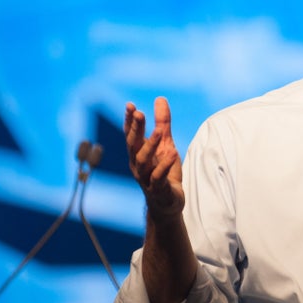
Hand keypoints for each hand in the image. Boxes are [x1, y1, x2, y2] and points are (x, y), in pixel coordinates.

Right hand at [124, 96, 183, 219]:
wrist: (168, 203)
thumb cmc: (164, 172)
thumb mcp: (166, 144)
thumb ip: (163, 123)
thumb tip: (160, 99)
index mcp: (137, 153)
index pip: (130, 135)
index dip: (129, 121)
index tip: (130, 105)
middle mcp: (138, 164)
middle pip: (133, 145)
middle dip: (135, 129)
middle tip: (139, 113)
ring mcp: (146, 178)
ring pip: (143, 160)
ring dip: (150, 145)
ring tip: (159, 131)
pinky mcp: (158, 189)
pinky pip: (158, 177)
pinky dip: (164, 165)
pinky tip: (173, 153)